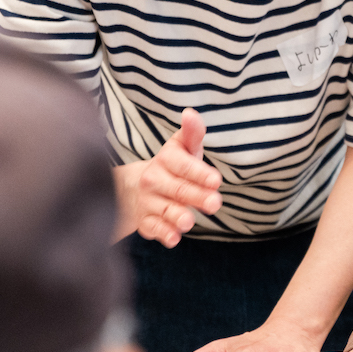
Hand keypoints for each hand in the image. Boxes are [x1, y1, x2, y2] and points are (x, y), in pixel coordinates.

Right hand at [118, 109, 222, 246]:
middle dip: (196, 196)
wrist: (136, 188)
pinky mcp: (145, 222)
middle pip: (178, 189)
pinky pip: (153, 229)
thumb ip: (192, 134)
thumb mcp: (183, 149)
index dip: (199, 172)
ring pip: (165, 210)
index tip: (216, 180)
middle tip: (215, 203)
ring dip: (177, 216)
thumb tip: (190, 113)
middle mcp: (154, 180)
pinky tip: (174, 238)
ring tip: (189, 222)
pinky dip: (163, 234)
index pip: (183, 165)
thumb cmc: (173, 167)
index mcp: (166, 160)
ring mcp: (148, 202)